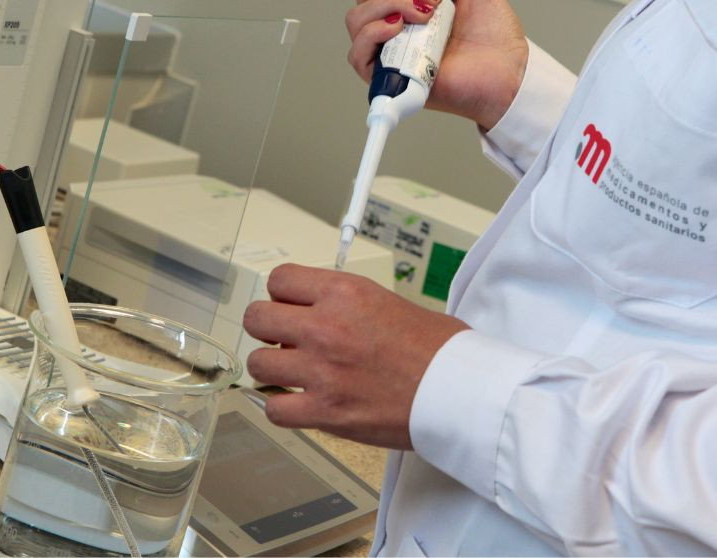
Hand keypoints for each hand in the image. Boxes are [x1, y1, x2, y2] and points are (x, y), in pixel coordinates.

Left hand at [243, 264, 469, 449]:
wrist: (460, 390)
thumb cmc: (440, 350)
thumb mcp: (390, 301)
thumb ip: (348, 304)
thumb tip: (323, 311)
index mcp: (344, 293)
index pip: (280, 279)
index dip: (282, 294)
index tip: (289, 305)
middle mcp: (326, 328)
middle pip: (257, 318)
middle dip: (268, 328)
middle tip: (283, 338)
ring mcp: (321, 371)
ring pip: (259, 364)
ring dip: (272, 369)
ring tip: (292, 372)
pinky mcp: (325, 411)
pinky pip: (275, 410)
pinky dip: (282, 408)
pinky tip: (297, 403)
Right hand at [346, 0, 528, 129]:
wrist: (508, 70)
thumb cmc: (494, 38)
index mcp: (413, 10)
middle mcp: (399, 31)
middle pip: (363, 4)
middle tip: (428, 2)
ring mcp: (393, 53)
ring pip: (357, 23)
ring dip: (383, 8)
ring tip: (421, 16)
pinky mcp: (392, 79)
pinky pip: (358, 58)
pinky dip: (371, 36)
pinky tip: (397, 29)